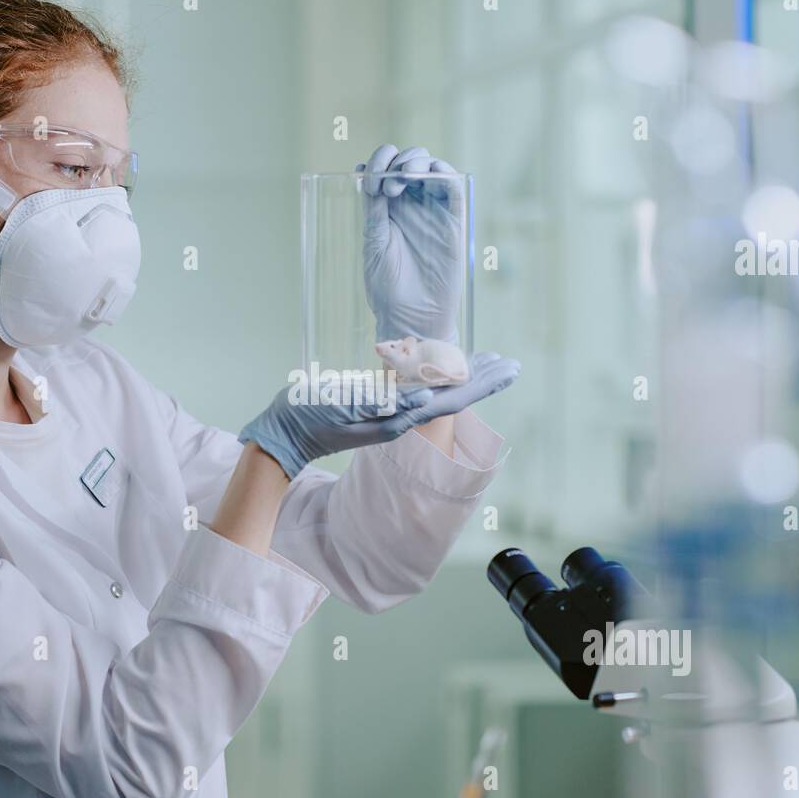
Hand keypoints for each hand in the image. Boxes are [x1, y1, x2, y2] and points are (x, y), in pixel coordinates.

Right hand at [238, 352, 519, 478]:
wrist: (287, 433)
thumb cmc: (311, 416)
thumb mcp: (345, 406)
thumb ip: (383, 402)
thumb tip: (426, 396)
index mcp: (398, 418)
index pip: (450, 399)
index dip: (480, 383)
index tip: (506, 370)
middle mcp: (401, 417)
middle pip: (452, 396)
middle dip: (483, 379)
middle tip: (511, 364)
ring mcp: (391, 413)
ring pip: (438, 392)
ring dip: (465, 377)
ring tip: (490, 364)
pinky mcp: (379, 406)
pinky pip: (418, 390)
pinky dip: (439, 378)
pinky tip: (446, 372)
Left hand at [357, 144, 465, 344]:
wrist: (411, 316)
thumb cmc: (388, 287)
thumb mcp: (374, 244)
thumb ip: (374, 211)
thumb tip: (366, 175)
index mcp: (389, 209)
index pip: (385, 169)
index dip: (377, 162)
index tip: (366, 178)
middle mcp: (412, 205)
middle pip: (408, 161)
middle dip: (394, 161)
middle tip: (385, 186)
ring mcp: (434, 210)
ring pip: (430, 166)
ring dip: (414, 161)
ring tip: (399, 181)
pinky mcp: (454, 220)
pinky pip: (453, 185)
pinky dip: (441, 171)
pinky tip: (425, 175)